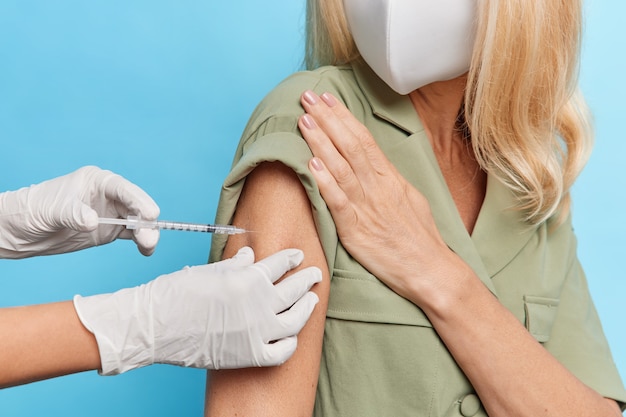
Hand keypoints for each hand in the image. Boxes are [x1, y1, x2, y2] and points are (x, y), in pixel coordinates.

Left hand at [0, 166, 159, 257]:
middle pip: (135, 206)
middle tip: (148, 238)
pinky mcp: (109, 231)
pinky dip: (140, 242)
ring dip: (146, 233)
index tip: (151, 213)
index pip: (123, 189)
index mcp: (97, 181)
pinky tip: (146, 250)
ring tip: (148, 247)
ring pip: (137, 222)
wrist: (23, 230)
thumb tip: (94, 221)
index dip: (139, 200)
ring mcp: (110, 214)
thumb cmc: (34, 210)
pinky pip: (131, 235)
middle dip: (145, 221)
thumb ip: (74, 213)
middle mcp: (108, 196)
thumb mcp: (53, 210)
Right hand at [73, 246, 320, 373]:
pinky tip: (293, 335)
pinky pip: (281, 352)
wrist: (154, 327)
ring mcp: (256, 333)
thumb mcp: (208, 271)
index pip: (280, 264)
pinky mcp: (249, 356)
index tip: (298, 256)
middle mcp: (259, 305)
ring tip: (312, 300)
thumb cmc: (176, 294)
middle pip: (294, 290)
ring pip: (295, 320)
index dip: (292, 258)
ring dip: (307, 308)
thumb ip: (235, 264)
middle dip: (308, 279)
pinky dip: (291, 343)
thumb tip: (250, 255)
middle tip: (315, 274)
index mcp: (249, 279)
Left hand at [298, 90, 454, 302]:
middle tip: (308, 96)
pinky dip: (326, 182)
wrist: (430, 269)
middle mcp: (378, 187)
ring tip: (304, 120)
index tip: (327, 99)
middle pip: (350, 145)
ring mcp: (367, 208)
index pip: (364, 139)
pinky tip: (312, 164)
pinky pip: (339, 202)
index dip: (343, 117)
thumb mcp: (409, 198)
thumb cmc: (419, 236)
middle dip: (327, 119)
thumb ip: (388, 180)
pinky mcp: (357, 231)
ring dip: (321, 142)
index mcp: (390, 178)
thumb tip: (374, 163)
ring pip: (341, 168)